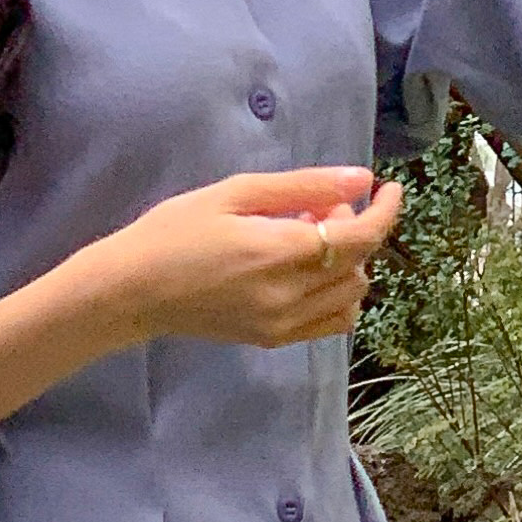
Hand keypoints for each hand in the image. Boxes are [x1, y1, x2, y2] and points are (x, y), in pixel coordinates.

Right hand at [0, 168, 406, 453]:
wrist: (132, 290)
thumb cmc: (174, 231)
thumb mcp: (236, 192)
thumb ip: (304, 187)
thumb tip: (360, 181)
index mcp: (278, 253)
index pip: (361, 239)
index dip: (385, 212)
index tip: (388, 188)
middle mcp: (287, 297)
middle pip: (358, 266)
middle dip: (353, 231)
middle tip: (318, 208)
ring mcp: (281, 326)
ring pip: (350, 298)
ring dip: (344, 265)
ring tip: (305, 240)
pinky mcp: (272, 340)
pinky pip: (329, 323)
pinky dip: (334, 296)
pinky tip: (303, 272)